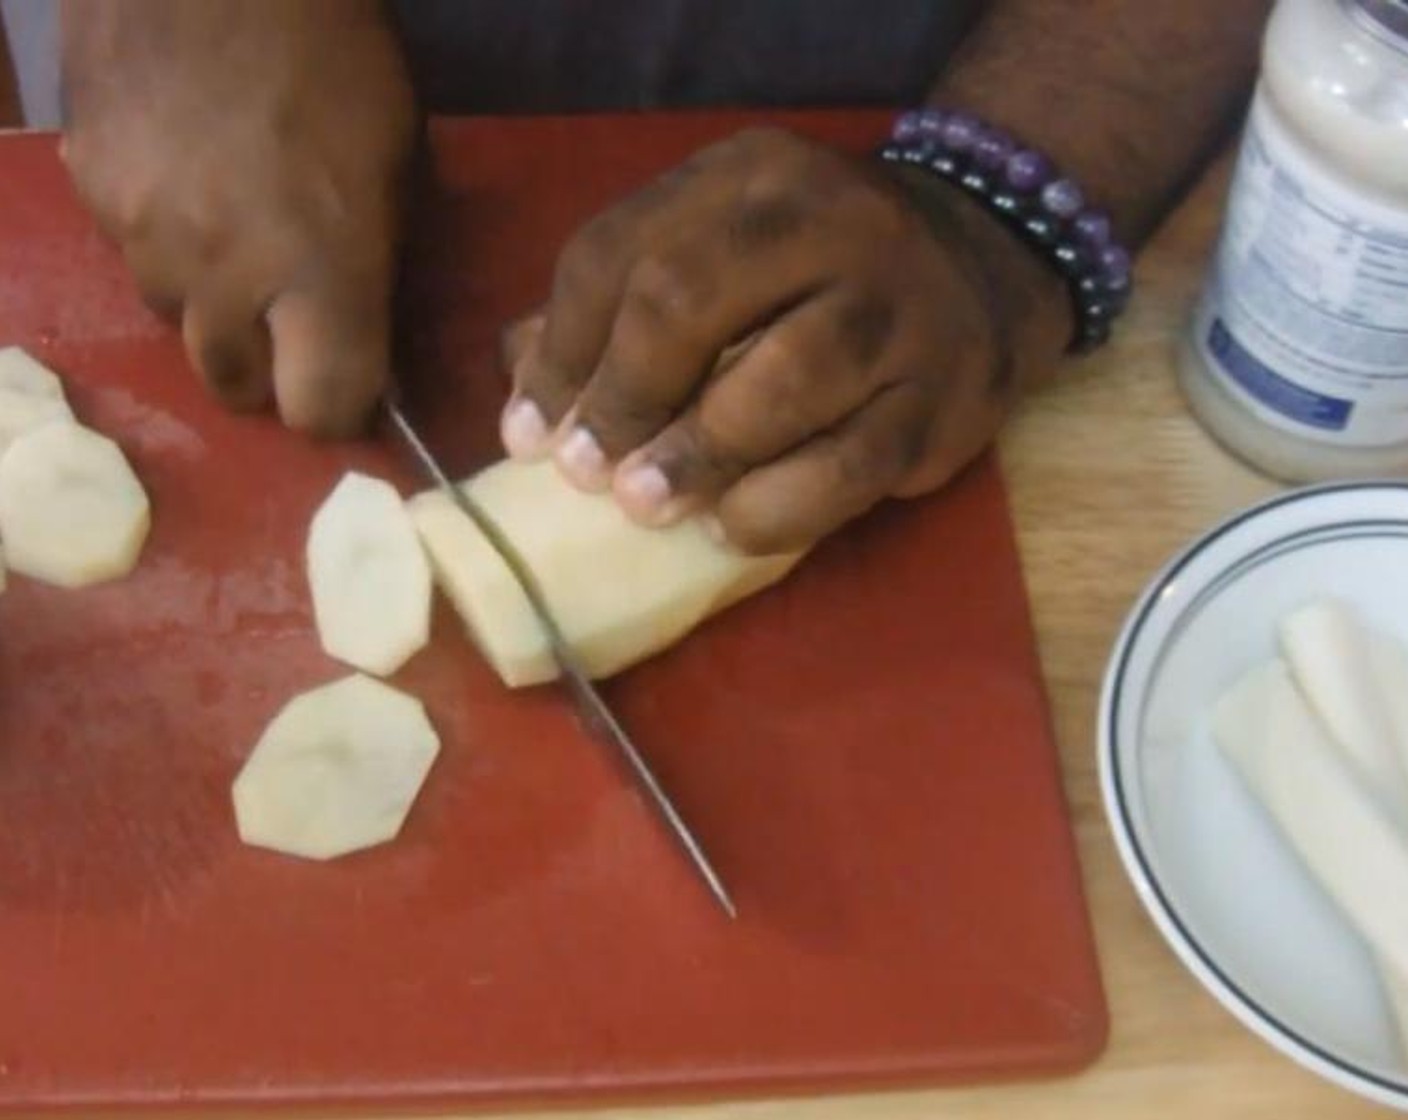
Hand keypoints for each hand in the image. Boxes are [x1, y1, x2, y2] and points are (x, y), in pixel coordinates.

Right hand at [60, 1, 415, 435]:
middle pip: (239, 390)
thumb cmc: (335, 55)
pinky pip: (133, 256)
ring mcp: (146, 238)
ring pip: (179, 325)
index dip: (340, 407)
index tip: (351, 382)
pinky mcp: (93, 194)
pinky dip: (164, 241)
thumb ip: (379, 270)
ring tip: (237, 236)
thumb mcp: (397, 165)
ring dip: (213, 306)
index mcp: (322, 270)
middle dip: (271, 370)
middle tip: (291, 322)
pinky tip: (187, 183)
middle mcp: (227, 275)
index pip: (321, 410)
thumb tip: (371, 341)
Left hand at [501, 127, 1068, 553]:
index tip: (529, 434)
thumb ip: (622, 299)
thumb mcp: (722, 245)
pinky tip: (728, 528)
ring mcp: (896, 310)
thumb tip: (519, 380)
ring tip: (644, 506)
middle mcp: (829, 223)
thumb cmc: (816, 272)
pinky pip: (849, 465)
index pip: (620, 251)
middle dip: (621, 400)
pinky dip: (775, 507)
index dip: (561, 352)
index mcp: (750, 178)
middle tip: (584, 474)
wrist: (984, 265)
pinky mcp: (942, 399)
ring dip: (694, 455)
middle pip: (687, 301)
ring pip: (779, 383)